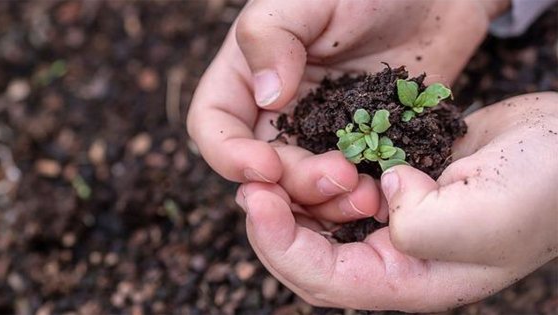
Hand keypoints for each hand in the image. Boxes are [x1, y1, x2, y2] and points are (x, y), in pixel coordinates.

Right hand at [188, 0, 499, 221]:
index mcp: (248, 75)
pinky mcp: (361, 148)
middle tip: (339, 176)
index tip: (265, 166)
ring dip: (328, 202)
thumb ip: (272, 36)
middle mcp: (278, 112)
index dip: (229, 154)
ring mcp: (320, 134)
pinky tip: (385, 193)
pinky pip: (350, 186)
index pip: (213, 124)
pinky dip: (360, 198)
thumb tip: (267, 97)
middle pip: (264, 169)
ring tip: (367, 194)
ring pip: (304, 189)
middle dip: (294, 183)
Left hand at [236, 92, 557, 311]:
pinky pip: (342, 190)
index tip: (257, 200)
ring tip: (271, 169)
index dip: (281, 245)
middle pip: (312, 256)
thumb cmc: (541, 190)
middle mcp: (395, 258)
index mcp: (410, 281)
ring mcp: (394, 222)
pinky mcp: (396, 187)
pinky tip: (307, 157)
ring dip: (293, 199)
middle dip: (274, 224)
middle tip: (250, 185)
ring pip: (322, 223)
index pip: (325, 279)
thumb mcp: (482, 217)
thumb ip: (420, 225)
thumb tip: (383, 196)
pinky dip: (320, 177)